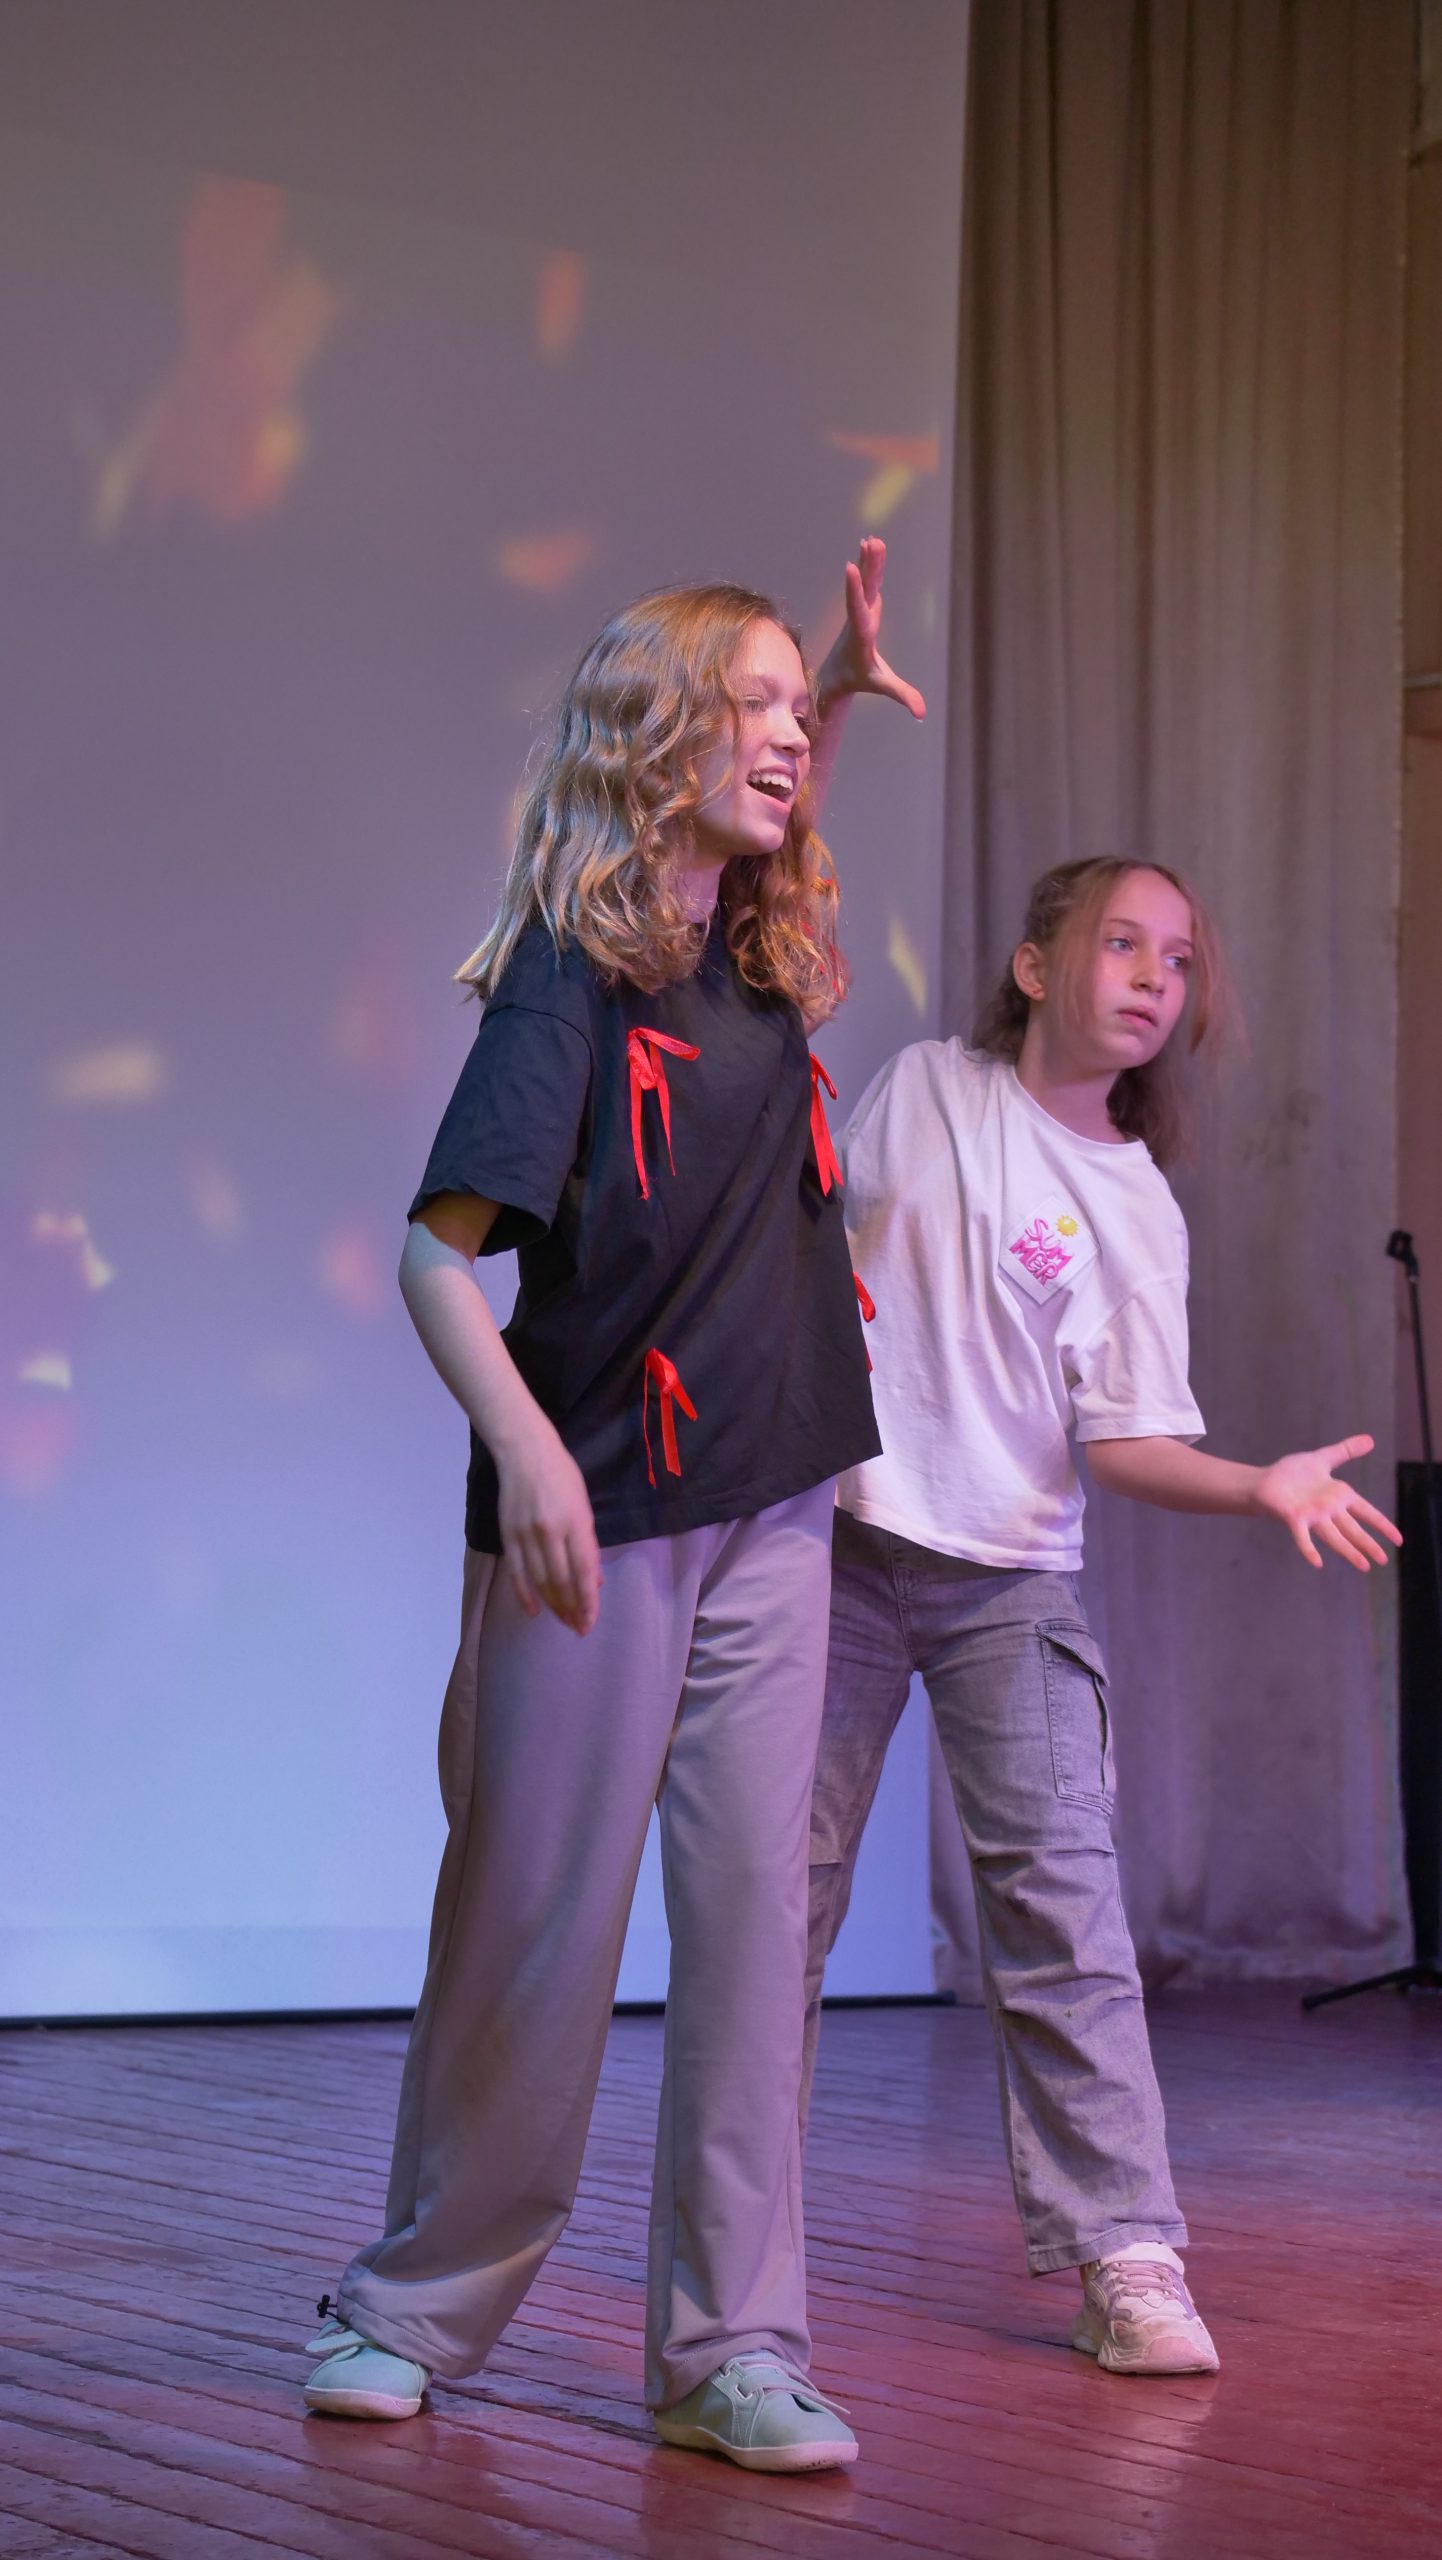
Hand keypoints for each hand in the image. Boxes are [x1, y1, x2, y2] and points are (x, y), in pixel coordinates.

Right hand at [496, 1418, 602, 1632]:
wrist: (525, 1452)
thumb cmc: (562, 1476)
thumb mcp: (584, 1506)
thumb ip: (588, 1544)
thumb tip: (593, 1581)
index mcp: (576, 1523)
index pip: (583, 1572)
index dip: (587, 1602)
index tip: (590, 1622)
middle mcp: (551, 1532)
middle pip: (562, 1582)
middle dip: (571, 1609)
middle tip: (578, 1629)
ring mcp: (527, 1535)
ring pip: (540, 1581)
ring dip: (553, 1606)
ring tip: (563, 1622)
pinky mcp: (508, 1535)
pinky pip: (516, 1572)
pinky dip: (524, 1595)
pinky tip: (533, 1611)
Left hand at [816, 535, 926, 719]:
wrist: (836, 674)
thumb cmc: (859, 679)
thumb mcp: (881, 686)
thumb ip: (902, 696)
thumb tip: (922, 713)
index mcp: (861, 635)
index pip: (858, 610)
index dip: (855, 590)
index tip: (851, 568)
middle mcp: (859, 618)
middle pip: (865, 589)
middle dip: (870, 568)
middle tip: (872, 543)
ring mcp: (860, 611)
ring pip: (867, 582)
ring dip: (870, 560)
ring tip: (872, 538)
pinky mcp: (863, 606)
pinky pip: (867, 582)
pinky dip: (869, 564)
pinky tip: (868, 544)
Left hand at [1251, 1433, 1401, 1571]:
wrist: (1264, 1480)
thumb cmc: (1292, 1473)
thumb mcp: (1323, 1458)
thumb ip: (1345, 1451)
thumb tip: (1370, 1440)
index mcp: (1339, 1496)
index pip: (1366, 1511)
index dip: (1382, 1524)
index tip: (1398, 1539)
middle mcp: (1329, 1509)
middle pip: (1353, 1529)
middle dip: (1369, 1544)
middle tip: (1383, 1561)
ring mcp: (1312, 1515)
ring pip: (1334, 1536)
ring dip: (1348, 1551)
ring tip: (1363, 1566)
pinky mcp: (1294, 1518)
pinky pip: (1303, 1536)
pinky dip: (1309, 1549)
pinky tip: (1317, 1563)